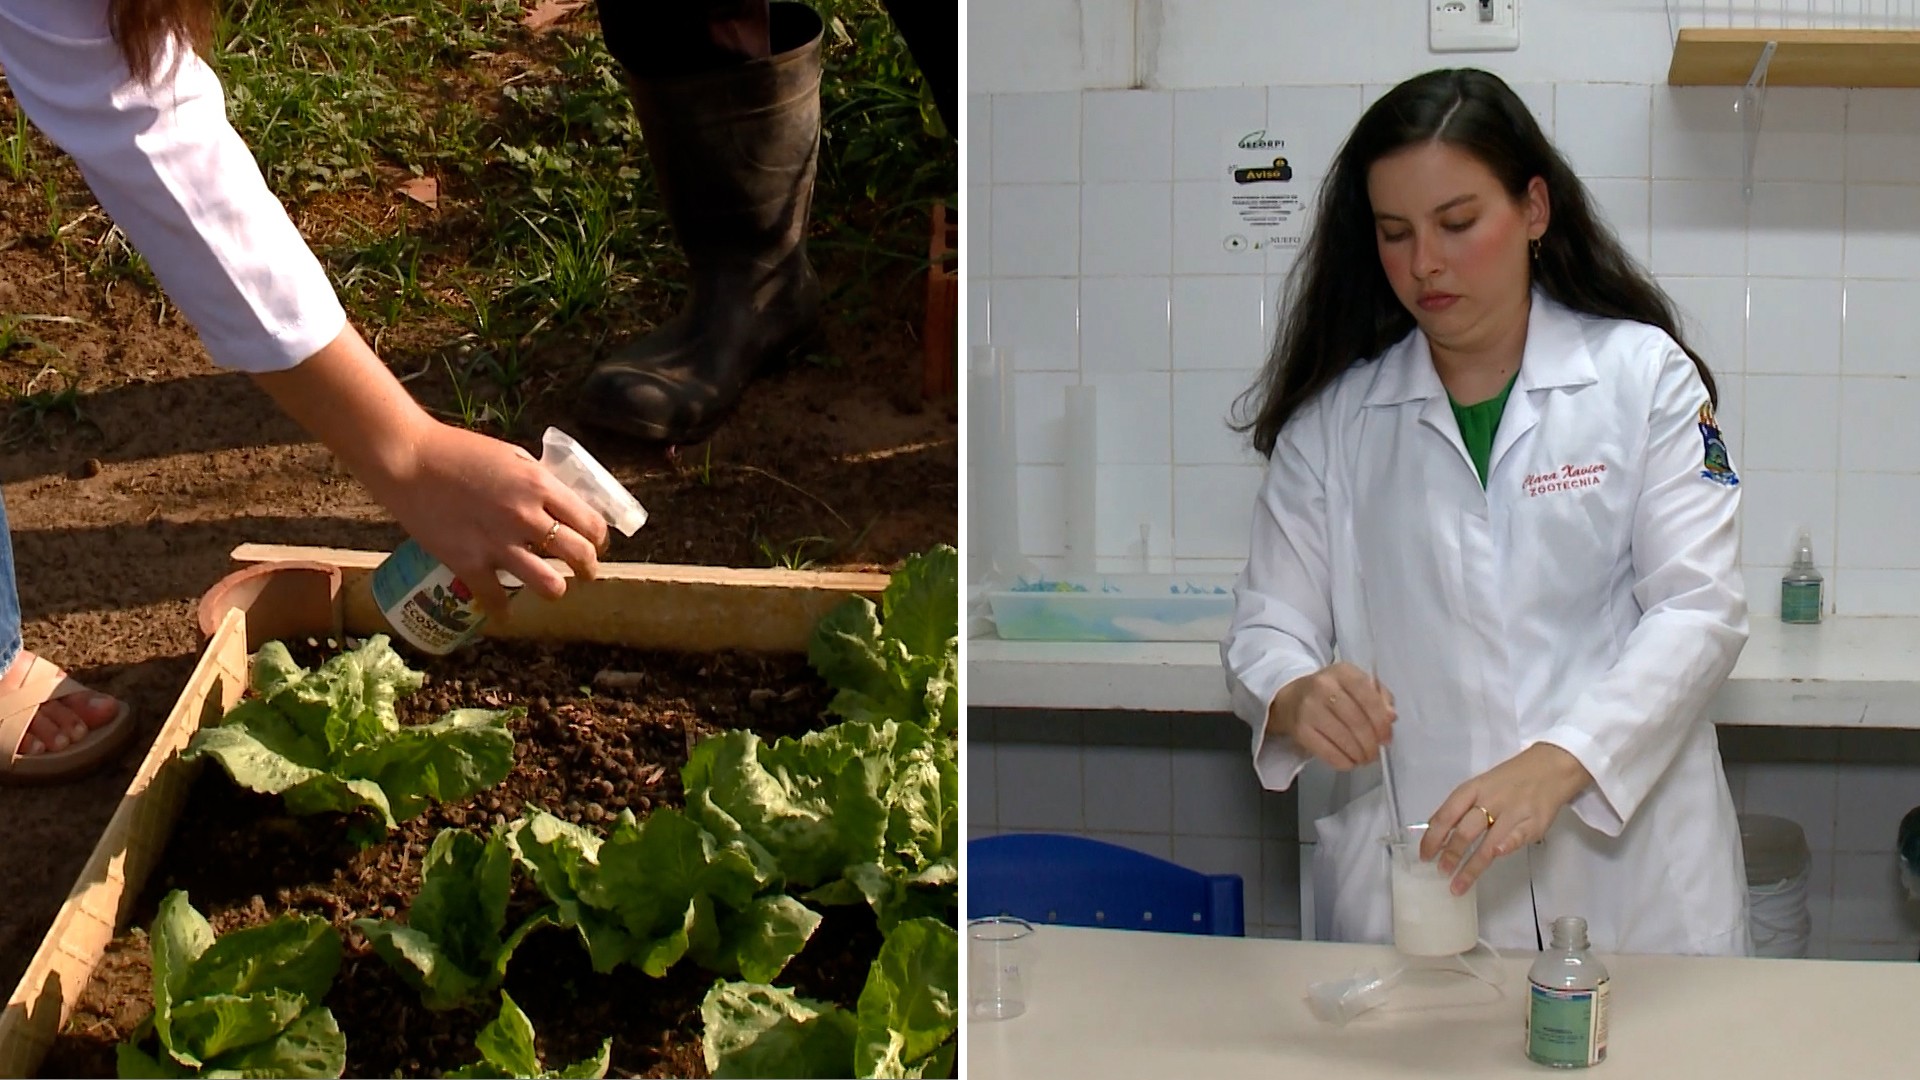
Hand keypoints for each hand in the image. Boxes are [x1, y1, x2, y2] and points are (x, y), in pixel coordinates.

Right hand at [249, 325, 611, 619]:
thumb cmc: (456, 451)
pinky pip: (496, 599)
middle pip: (579, 554)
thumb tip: (557, 503)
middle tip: (585, 572)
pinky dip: (502, 609)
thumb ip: (536, 483)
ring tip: (554, 589)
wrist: (407, 459)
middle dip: (588, 568)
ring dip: (556, 589)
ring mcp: (498, 542)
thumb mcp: (511, 457)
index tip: (595, 544)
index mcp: (540, 485)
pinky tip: (504, 612)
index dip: (598, 538)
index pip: (590, 522)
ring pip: (550, 584)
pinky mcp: (469, 563)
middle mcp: (526, 515)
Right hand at [1269, 662, 1395, 770]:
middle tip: (1376, 753)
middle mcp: (1323, 686)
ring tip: (1365, 758)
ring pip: (1344, 738)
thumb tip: (1391, 717)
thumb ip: (1378, 697)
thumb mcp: (1354, 684)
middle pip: (1357, 721)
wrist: (1291, 698)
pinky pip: (1327, 752)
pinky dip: (1343, 761)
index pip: (1368, 696)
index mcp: (1342, 672)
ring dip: (1360, 755)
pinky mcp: (1300, 730)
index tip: (1386, 737)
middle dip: (1371, 743)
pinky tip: (1350, 762)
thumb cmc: (1330, 692)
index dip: (1381, 721)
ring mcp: (1309, 708)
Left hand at [1421, 743, 1593, 895]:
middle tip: (1441, 871)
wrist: (1551, 768)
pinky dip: (1506, 846)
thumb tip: (1434, 829)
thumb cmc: (1509, 780)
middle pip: (1466, 830)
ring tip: (1458, 885)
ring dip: (1472, 866)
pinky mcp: (1534, 822)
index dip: (1433, 837)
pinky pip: (1517, 837)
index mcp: (1473, 789)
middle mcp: (1491, 800)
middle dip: (1451, 853)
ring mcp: (1514, 812)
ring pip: (1488, 842)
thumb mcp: (1480, 786)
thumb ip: (1460, 807)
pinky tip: (1496, 856)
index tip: (1424, 856)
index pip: (1447, 815)